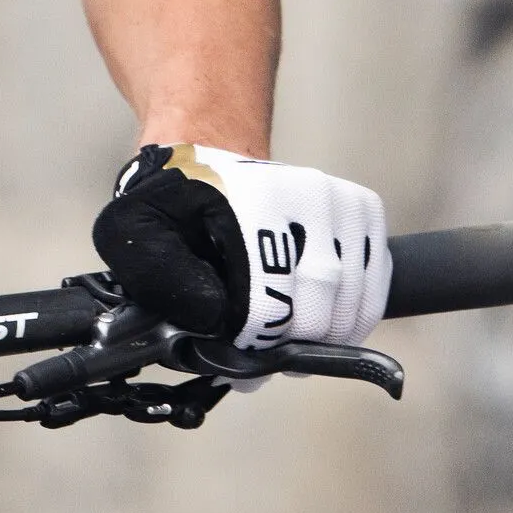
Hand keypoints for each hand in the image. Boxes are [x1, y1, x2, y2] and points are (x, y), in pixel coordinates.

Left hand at [92, 146, 387, 348]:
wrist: (207, 154)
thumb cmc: (172, 202)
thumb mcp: (136, 231)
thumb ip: (160, 278)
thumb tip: (212, 318)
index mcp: (252, 200)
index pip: (271, 298)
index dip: (255, 342)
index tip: (235, 358)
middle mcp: (307, 193)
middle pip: (321, 301)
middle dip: (289, 343)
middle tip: (259, 356)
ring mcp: (340, 200)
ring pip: (355, 297)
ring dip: (323, 337)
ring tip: (286, 344)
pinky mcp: (362, 210)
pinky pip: (377, 282)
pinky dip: (355, 316)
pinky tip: (321, 325)